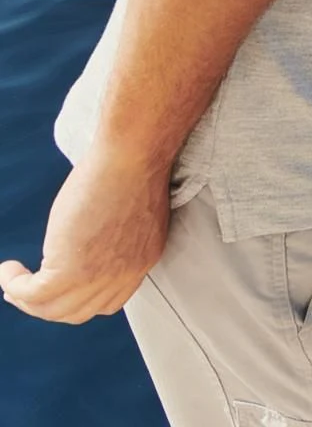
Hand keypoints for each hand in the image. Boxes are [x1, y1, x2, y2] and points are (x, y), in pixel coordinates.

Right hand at [1, 152, 169, 323]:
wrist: (132, 157)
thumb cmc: (131, 169)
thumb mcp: (130, 215)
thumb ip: (114, 239)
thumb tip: (87, 242)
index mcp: (140, 262)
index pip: (108, 301)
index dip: (78, 299)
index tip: (58, 289)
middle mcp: (122, 276)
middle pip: (77, 311)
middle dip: (47, 306)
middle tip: (23, 292)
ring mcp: (98, 277)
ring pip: (52, 309)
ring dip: (25, 299)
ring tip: (12, 282)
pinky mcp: (71, 270)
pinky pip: (33, 294)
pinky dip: (14, 286)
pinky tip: (7, 271)